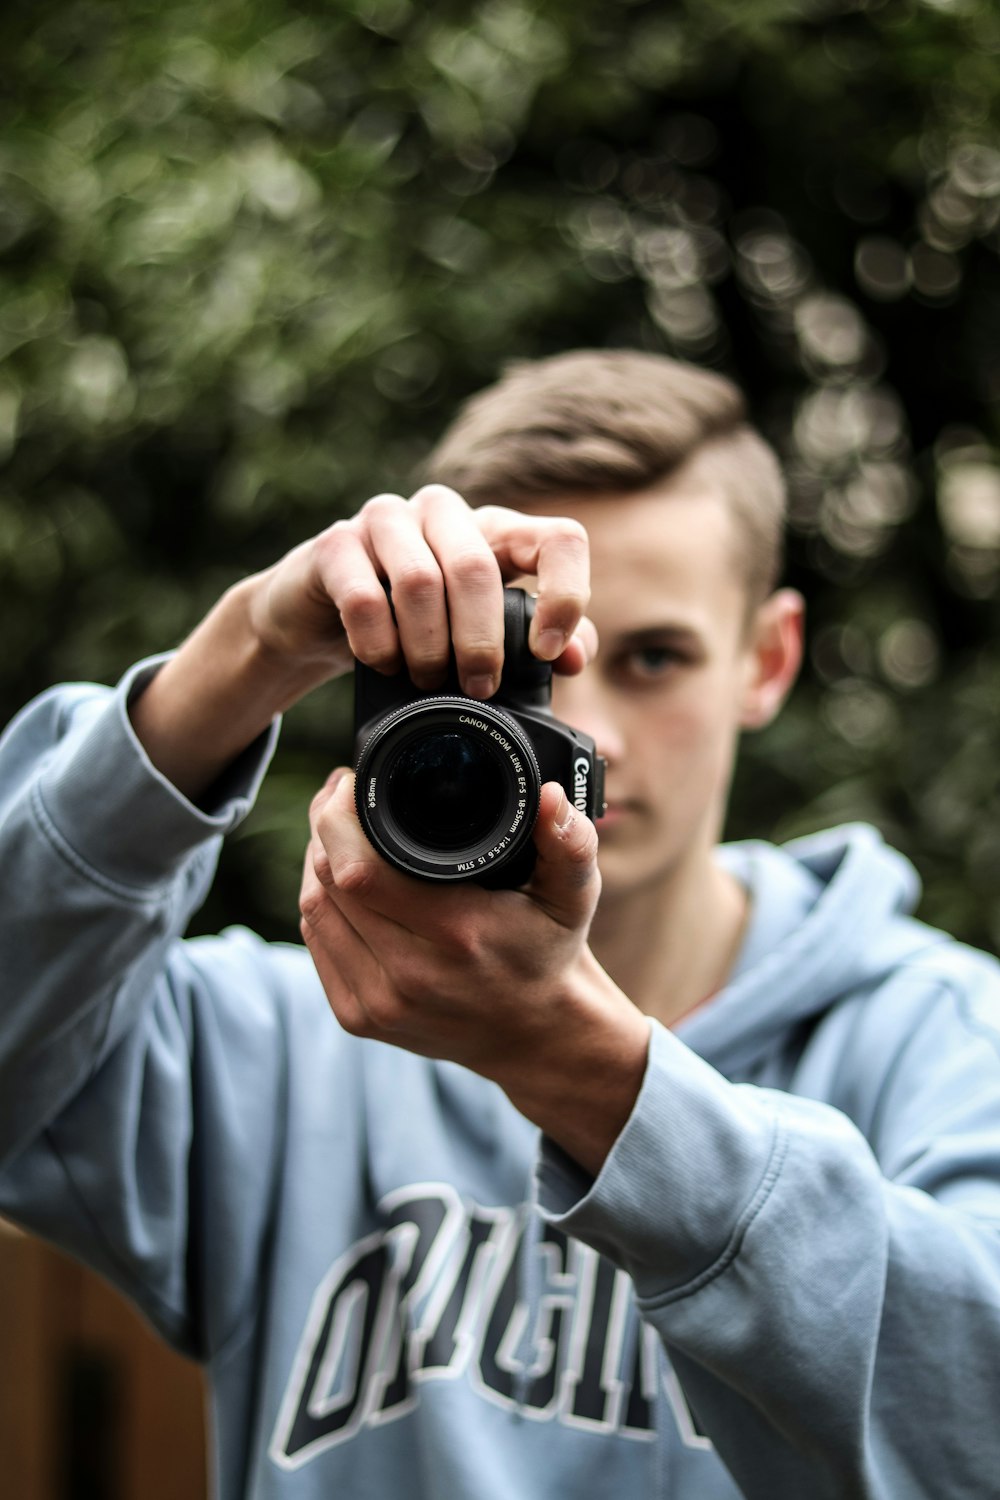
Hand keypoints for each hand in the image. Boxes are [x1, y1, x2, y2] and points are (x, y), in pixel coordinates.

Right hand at [250, 482, 593, 696]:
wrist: (323, 619)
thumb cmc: (416, 627)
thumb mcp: (483, 635)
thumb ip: (538, 644)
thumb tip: (574, 658)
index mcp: (496, 530)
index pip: (559, 539)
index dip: (565, 596)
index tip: (548, 653)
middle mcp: (445, 512)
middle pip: (477, 568)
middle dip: (480, 643)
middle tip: (477, 688)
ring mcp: (386, 519)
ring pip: (420, 581)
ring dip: (427, 647)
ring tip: (425, 680)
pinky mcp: (335, 544)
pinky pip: (364, 597)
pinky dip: (379, 644)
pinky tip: (383, 663)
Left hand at [299, 770, 649, 1174]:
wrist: (535, 1037)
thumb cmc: (548, 952)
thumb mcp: (573, 895)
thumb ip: (569, 843)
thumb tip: (549, 797)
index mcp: (456, 936)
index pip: (360, 871)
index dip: (339, 819)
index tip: (350, 782)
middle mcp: (410, 975)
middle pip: (329, 883)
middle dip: (325, 828)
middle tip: (342, 796)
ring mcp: (378, 1003)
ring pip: (314, 910)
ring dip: (316, 862)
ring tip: (337, 832)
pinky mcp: (358, 1018)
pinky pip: (315, 944)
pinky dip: (320, 904)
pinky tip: (337, 881)